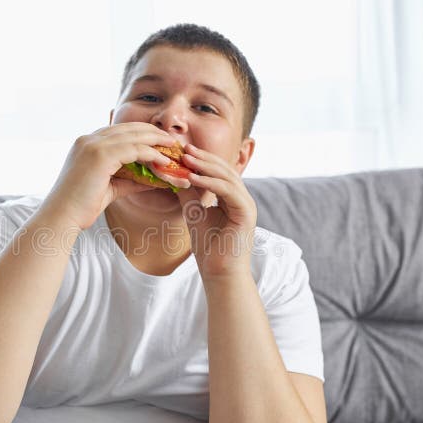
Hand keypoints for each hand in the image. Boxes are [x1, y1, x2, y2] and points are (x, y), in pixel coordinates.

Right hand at [41, 123, 176, 229]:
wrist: (62, 217)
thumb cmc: (81, 207)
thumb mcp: (109, 188)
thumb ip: (129, 180)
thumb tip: (153, 180)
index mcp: (86, 144)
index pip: (119, 131)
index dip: (141, 133)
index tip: (159, 140)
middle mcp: (88, 139)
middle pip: (129, 128)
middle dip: (152, 132)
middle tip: (171, 140)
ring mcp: (93, 145)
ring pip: (134, 136)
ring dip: (156, 141)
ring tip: (172, 147)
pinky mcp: (101, 155)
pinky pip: (134, 149)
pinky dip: (151, 154)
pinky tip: (163, 161)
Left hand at [175, 143, 257, 277]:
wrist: (219, 273)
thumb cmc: (209, 248)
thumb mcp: (194, 213)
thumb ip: (189, 193)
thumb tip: (175, 174)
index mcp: (232, 197)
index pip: (219, 172)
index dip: (202, 160)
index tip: (182, 151)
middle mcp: (242, 198)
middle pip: (225, 170)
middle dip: (204, 158)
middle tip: (184, 149)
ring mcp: (247, 204)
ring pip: (227, 177)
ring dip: (205, 167)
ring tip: (186, 159)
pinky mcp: (246, 213)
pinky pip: (228, 191)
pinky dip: (210, 183)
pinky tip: (193, 178)